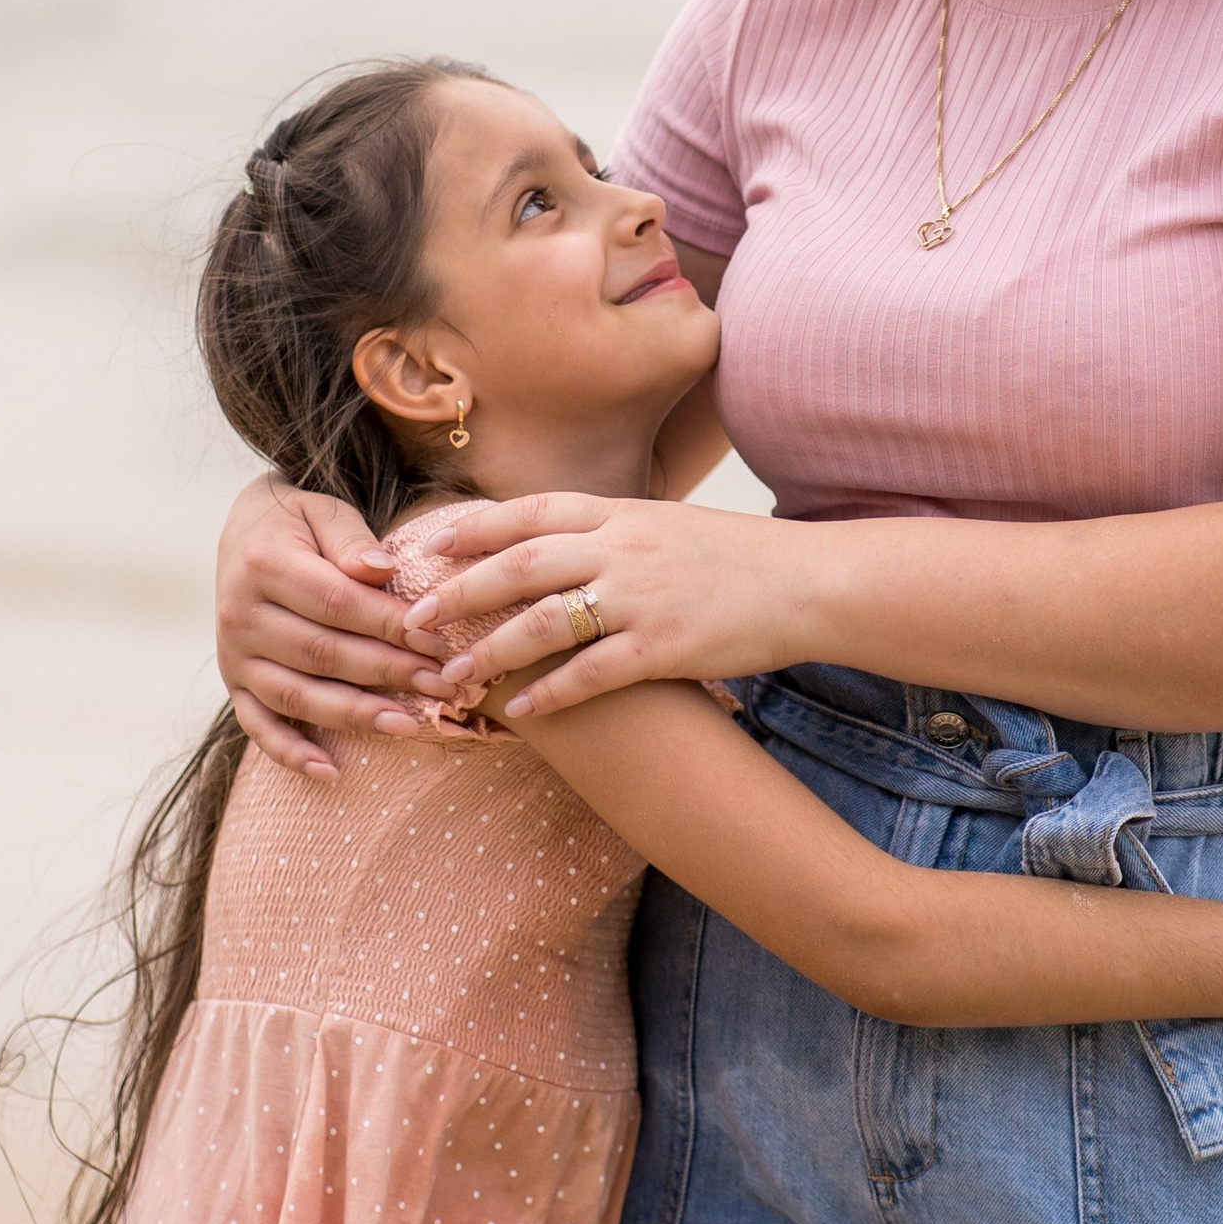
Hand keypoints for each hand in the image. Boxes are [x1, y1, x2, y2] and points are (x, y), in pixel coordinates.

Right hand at [214, 477, 447, 775]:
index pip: (336, 602)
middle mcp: (240, 614)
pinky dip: (289, 752)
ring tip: (407, 726)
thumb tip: (380, 570)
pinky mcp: (233, 683)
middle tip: (442, 685)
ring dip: (353, 714)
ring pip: (296, 694)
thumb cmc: (299, 522)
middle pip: (322, 652)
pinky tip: (330, 771)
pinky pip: (257, 725)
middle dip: (388, 672)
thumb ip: (351, 540)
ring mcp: (233, 654)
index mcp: (264, 564)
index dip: (389, 625)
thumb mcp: (324, 510)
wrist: (242, 531)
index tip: (438, 640)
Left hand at [401, 493, 816, 719]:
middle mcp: (623, 547)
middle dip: (458, 593)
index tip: (426, 548)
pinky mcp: (665, 646)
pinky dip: (550, 693)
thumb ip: (614, 531)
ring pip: (543, 620)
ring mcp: (642, 596)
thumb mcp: (669, 525)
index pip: (530, 512)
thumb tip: (561, 544)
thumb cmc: (739, 558)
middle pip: (519, 564)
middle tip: (413, 620)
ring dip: (489, 651)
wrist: (810, 582)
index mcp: (621, 511)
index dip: (473, 530)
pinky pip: (592, 673)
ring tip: (451, 678)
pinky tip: (521, 711)